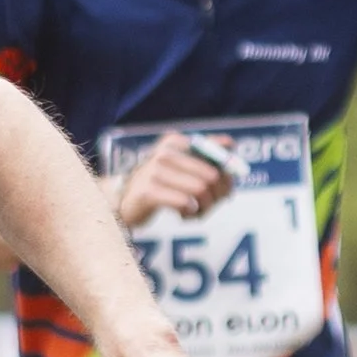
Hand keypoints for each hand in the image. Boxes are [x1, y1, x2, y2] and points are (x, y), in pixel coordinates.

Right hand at [110, 132, 233, 227]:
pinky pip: (185, 203)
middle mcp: (164, 152)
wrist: (124, 203)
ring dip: (204, 206)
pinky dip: (190, 212)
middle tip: (211, 205)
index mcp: (175, 142)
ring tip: (197, 212)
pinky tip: (183, 214)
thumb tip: (231, 145)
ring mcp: (154, 171)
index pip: (215, 150)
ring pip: (200, 189)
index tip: (224, 188)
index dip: (227, 173)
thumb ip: (205, 157)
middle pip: (211, 174)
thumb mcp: (180, 167)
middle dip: (217, 194)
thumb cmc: (159, 185)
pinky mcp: (148, 191)